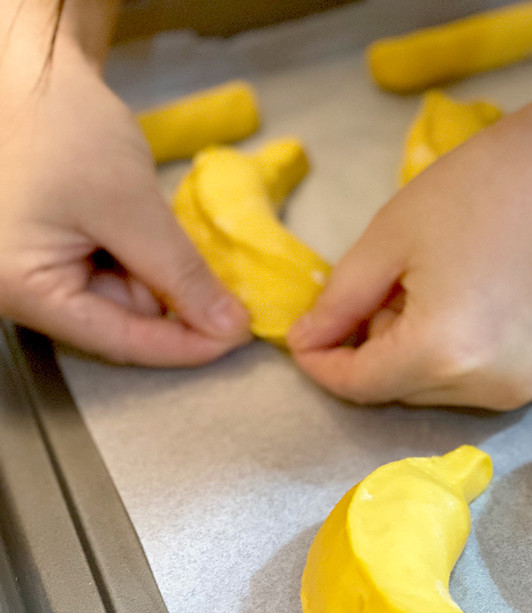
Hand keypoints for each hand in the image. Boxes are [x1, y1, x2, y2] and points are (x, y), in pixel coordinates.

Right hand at [0, 34, 249, 364]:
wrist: (37, 76)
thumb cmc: (65, 130)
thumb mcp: (131, 207)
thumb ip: (181, 275)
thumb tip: (228, 328)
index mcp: (23, 287)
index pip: (120, 342)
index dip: (186, 346)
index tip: (239, 337)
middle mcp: (22, 292)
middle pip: (123, 323)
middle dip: (177, 304)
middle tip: (227, 283)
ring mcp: (39, 274)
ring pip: (126, 301)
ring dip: (164, 278)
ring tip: (169, 233)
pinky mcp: (56, 256)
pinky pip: (116, 276)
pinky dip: (149, 262)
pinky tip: (156, 233)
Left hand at [288, 106, 531, 409]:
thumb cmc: (481, 188)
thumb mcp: (389, 237)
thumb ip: (339, 302)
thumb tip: (308, 343)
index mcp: (443, 353)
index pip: (360, 386)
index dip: (323, 363)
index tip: (307, 337)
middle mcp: (491, 388)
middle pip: (403, 391)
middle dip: (380, 351)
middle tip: (391, 288)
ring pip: (445, 391)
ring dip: (425, 356)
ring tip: (444, 290)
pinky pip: (489, 379)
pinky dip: (469, 354)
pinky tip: (484, 300)